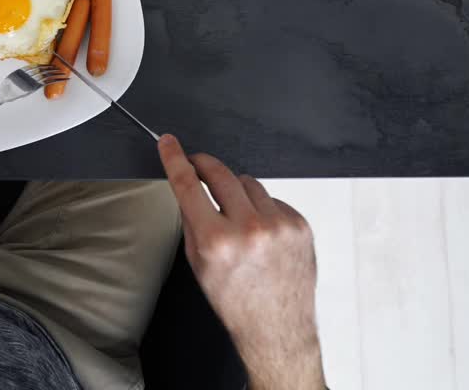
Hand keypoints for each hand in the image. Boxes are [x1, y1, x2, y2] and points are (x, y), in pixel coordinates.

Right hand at [158, 135, 324, 389]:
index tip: (170, 143)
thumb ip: (193, 222)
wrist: (276, 326)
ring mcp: (278, 225)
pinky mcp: (299, 224)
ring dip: (237, 192)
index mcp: (216, 242)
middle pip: (221, 173)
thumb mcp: (199, 264)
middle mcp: (249, 229)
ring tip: (238, 220)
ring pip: (249, 183)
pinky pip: (273, 199)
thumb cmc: (236, 301)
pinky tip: (262, 233)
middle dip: (205, 164)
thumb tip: (189, 187)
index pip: (188, 185)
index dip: (175, 159)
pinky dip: (263, 209)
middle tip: (198, 164)